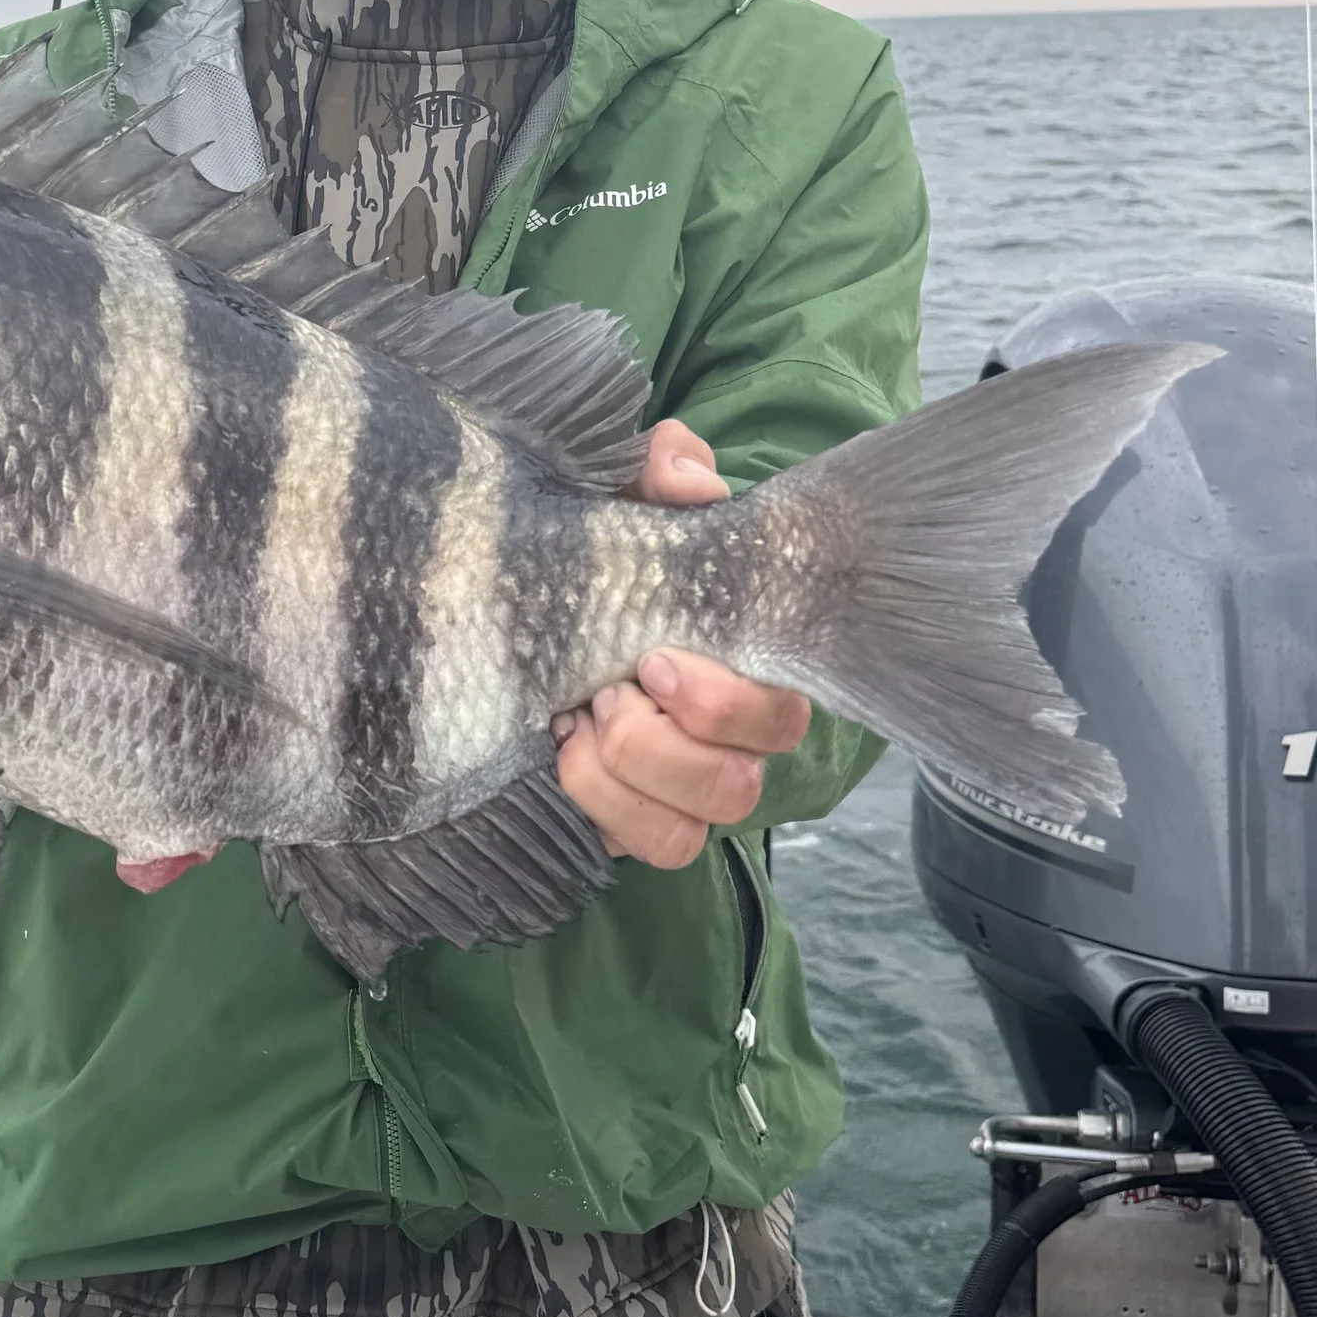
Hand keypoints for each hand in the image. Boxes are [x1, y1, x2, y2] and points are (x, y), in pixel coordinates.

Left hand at [551, 422, 809, 868]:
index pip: (781, 714)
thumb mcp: (625, 499)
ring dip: (625, 778)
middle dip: (662, 746)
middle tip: (608, 692)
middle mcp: (729, 743)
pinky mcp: (634, 822)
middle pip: (737, 784)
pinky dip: (601, 808)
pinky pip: (648, 846)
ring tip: (576, 722)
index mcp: (746, 670)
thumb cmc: (603, 557)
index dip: (721, 702)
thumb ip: (662, 470)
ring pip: (692, 829)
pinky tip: (559, 756)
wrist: (535, 604)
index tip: (652, 660)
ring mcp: (682, 791)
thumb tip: (688, 475)